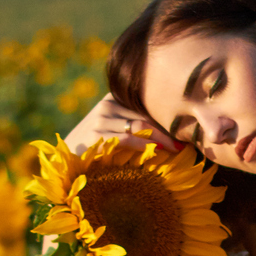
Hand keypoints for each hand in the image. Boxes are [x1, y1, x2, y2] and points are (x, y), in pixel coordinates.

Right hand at [65, 92, 185, 154]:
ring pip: (140, 126)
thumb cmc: (99, 143)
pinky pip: (127, 139)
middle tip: (186, 140)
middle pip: (146, 114)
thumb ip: (136, 122)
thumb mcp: (117, 126)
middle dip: (167, 129)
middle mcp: (107, 106)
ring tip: (177, 148)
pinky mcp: (97, 137)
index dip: (166, 116)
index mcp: (114, 98)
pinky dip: (144, 146)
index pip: (146, 104)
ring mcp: (100, 120)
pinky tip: (157, 152)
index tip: (185, 126)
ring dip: (161, 138)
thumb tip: (171, 129)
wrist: (69, 157)